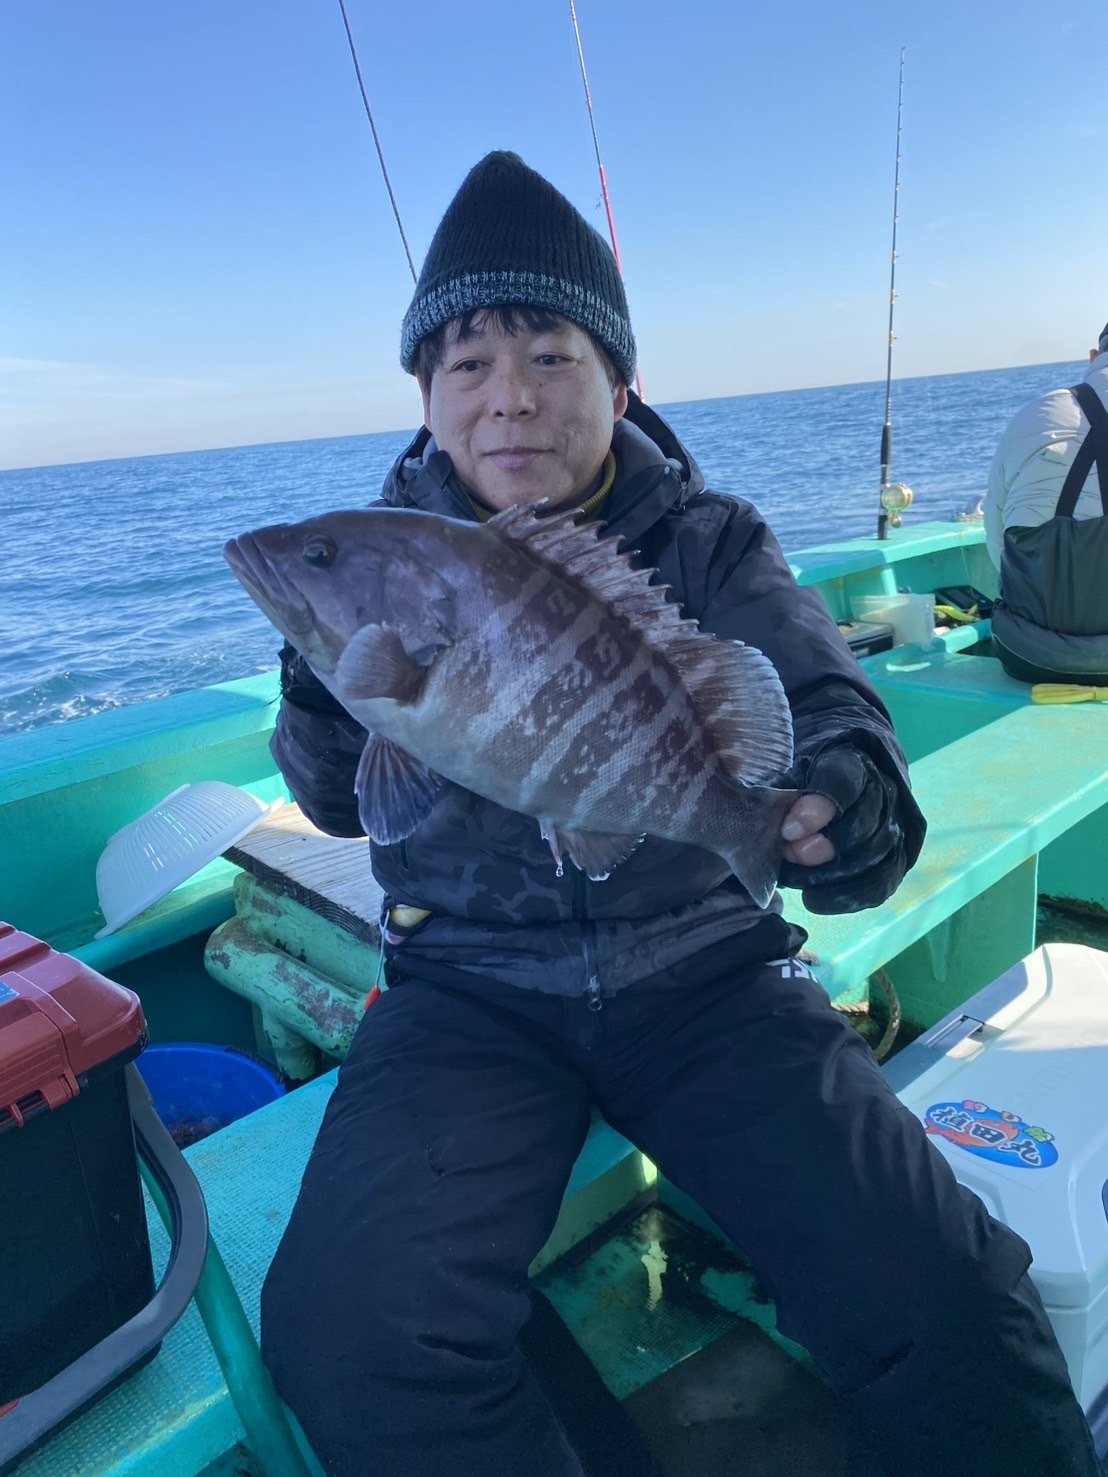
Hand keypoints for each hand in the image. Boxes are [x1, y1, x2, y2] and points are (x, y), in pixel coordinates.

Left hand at [777, 747, 908, 913]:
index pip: (843, 781)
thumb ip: (779, 797)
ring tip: (795, 877)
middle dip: (821, 847)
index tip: (789, 830)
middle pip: (861, 824)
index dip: (817, 809)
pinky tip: (815, 899)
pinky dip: (846, 897)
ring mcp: (895, 826)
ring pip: (873, 856)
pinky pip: (880, 885)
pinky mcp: (897, 860)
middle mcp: (882, 792)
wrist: (840, 793)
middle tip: (789, 854)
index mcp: (852, 763)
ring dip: (830, 874)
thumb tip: (759, 821)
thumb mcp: (787, 779)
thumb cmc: (804, 787)